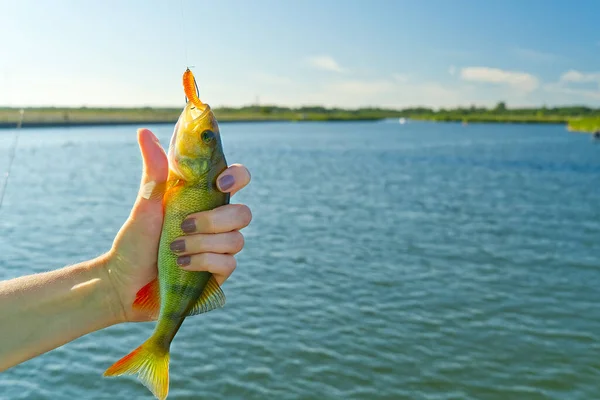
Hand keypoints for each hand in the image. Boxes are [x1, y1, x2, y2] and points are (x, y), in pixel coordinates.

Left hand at [104, 128, 251, 322]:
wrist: (124, 283)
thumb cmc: (135, 241)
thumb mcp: (145, 204)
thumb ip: (155, 171)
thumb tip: (145, 132)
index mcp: (203, 199)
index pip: (237, 179)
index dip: (237, 177)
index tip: (219, 183)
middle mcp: (216, 221)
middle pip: (244, 213)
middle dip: (215, 220)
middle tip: (184, 224)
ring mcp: (219, 247)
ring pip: (236, 240)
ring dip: (203, 243)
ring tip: (175, 248)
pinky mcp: (218, 272)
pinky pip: (228, 263)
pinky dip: (204, 261)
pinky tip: (183, 264)